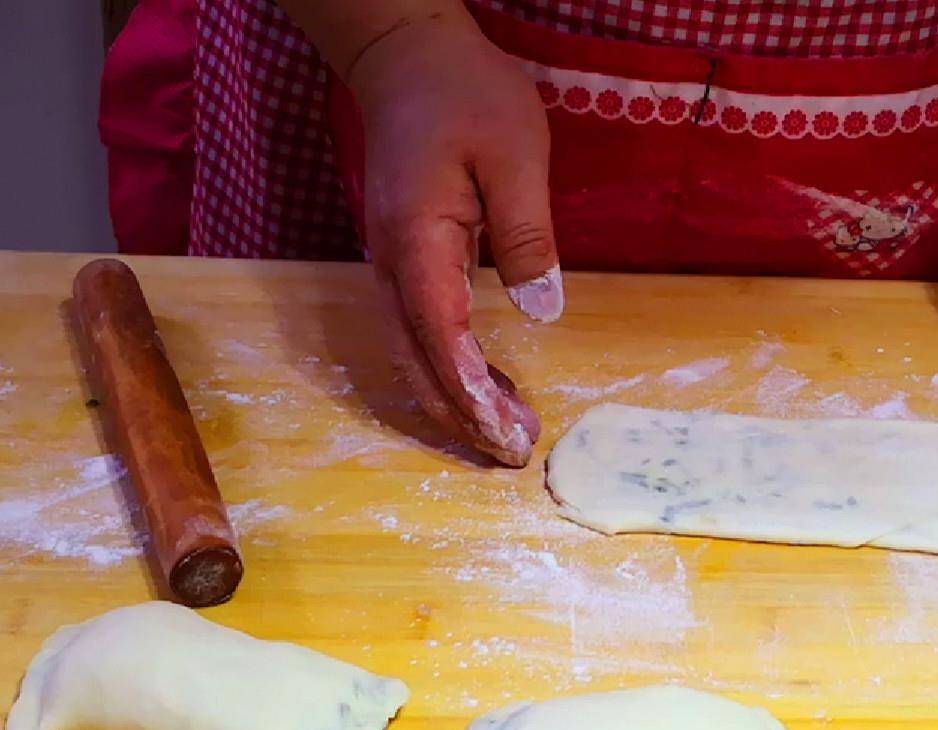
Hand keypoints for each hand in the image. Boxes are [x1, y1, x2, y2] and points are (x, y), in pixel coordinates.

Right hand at [348, 14, 559, 465]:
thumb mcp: (516, 154)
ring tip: (506, 438)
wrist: (408, 59)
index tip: (506, 433)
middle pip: (418, 362)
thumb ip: (527, 233)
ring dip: (455, 402)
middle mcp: (390, 265)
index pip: (439, 335)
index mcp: (416, 241)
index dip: (471, 392)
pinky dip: (449, 371)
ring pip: (413, 355)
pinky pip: (419, 334)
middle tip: (513, 456)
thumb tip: (540, 308)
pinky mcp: (403, 264)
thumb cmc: (467, 97)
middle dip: (463, 417)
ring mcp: (390, 267)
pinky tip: (488, 389)